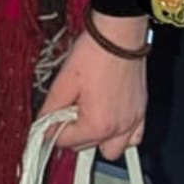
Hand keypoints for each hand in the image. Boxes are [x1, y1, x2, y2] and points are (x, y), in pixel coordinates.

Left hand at [38, 13, 149, 161]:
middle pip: (86, 147)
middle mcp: (118, 129)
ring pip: (111, 148)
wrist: (118, 35)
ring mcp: (133, 121)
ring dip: (97, 138)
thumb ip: (50, 110)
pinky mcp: (141, 111)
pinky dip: (121, 134)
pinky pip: (133, 137)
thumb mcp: (63, 82)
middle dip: (73, 132)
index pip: (65, 142)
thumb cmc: (94, 54)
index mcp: (97, 125)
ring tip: (88, 116)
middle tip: (68, 109)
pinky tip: (109, 118)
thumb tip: (42, 126)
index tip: (49, 118)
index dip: (52, 129)